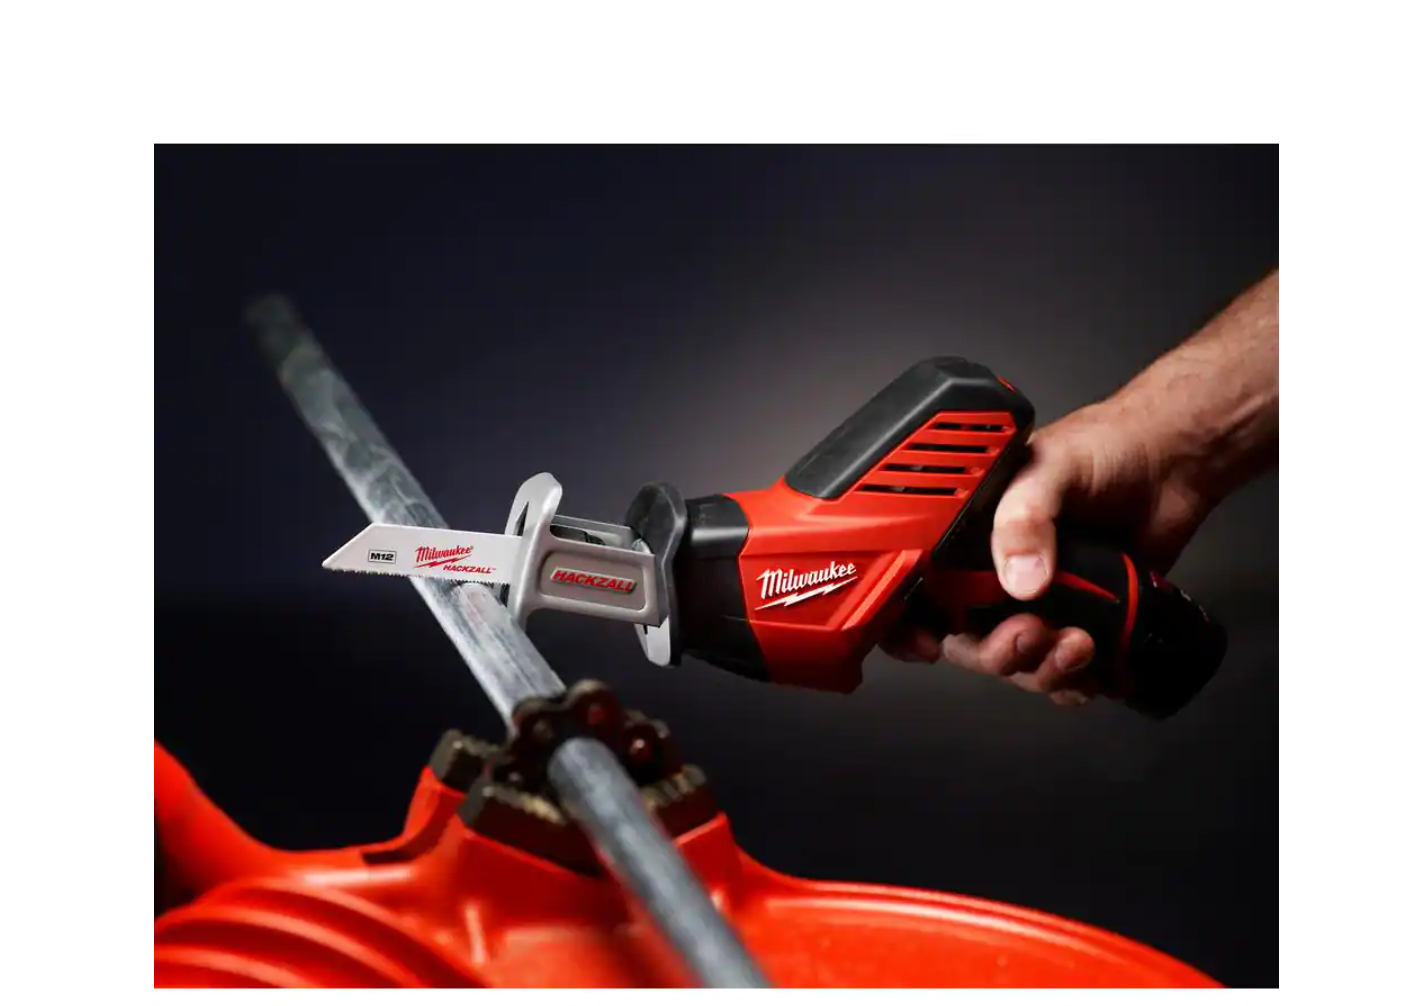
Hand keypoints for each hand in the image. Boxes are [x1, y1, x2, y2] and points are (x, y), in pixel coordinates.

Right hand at [881, 398, 1214, 704]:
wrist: (1170, 460)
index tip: (930, 645)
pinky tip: (1097, 669)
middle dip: (999, 653)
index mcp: (970, 537)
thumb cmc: (1102, 446)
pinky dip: (1078, 680)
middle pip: (971, 641)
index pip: (920, 592)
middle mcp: (997, 573)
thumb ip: (1025, 519)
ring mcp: (1042, 600)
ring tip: (1079, 644)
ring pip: (1021, 663)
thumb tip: (1019, 580)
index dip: (912, 627)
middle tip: (1031, 633)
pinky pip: (1067, 671)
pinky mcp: (1085, 619)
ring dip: (1045, 669)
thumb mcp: (1051, 469)